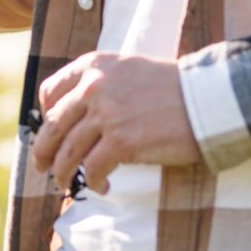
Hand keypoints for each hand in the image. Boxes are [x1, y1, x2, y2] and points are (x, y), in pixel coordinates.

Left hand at [32, 54, 197, 192]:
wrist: (208, 99)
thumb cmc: (174, 88)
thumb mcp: (129, 69)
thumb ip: (101, 84)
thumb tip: (78, 115)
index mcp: (93, 65)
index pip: (50, 92)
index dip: (45, 116)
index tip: (51, 132)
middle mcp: (94, 86)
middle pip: (53, 126)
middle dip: (43, 151)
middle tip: (42, 166)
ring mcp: (106, 114)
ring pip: (68, 152)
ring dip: (63, 172)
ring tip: (67, 183)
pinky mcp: (122, 141)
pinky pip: (93, 168)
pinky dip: (94, 181)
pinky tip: (102, 185)